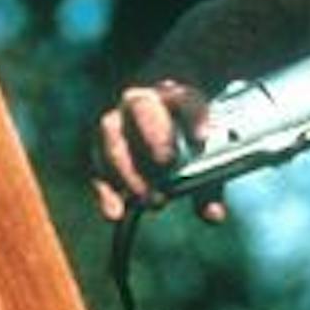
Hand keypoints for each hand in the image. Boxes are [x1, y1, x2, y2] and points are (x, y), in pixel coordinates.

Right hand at [89, 79, 225, 221]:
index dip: (194, 116)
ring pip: (112, 137)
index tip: (202, 138)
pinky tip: (115, 212)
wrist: (155, 137)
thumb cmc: (184, 143)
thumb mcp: (201, 159)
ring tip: (152, 199)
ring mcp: (116, 124)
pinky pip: (96, 168)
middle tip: (166, 160)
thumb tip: (213, 214)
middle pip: (141, 107)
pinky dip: (105, 192)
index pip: (185, 98)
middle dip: (153, 132)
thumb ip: (210, 182)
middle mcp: (140, 102)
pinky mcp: (99, 152)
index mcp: (174, 95)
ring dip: (129, 169)